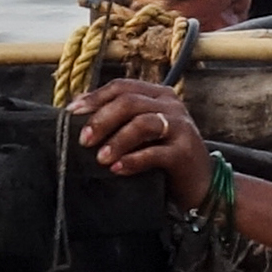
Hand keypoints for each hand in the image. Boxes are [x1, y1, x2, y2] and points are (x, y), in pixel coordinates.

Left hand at [74, 76, 214, 205]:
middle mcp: (172, 105)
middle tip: (84, 140)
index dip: (95, 98)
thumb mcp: (142, 132)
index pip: (123, 87)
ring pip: (143, 124)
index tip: (72, 113)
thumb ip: (119, 117)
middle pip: (130, 102)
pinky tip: (118, 169)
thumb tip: (78, 105)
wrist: (199, 184)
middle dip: (102, 120)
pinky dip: (133, 160)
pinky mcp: (185, 152)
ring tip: (100, 159)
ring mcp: (181, 127)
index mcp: (159, 95)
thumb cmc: (164, 155)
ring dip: (117, 140)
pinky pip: (155, 152)